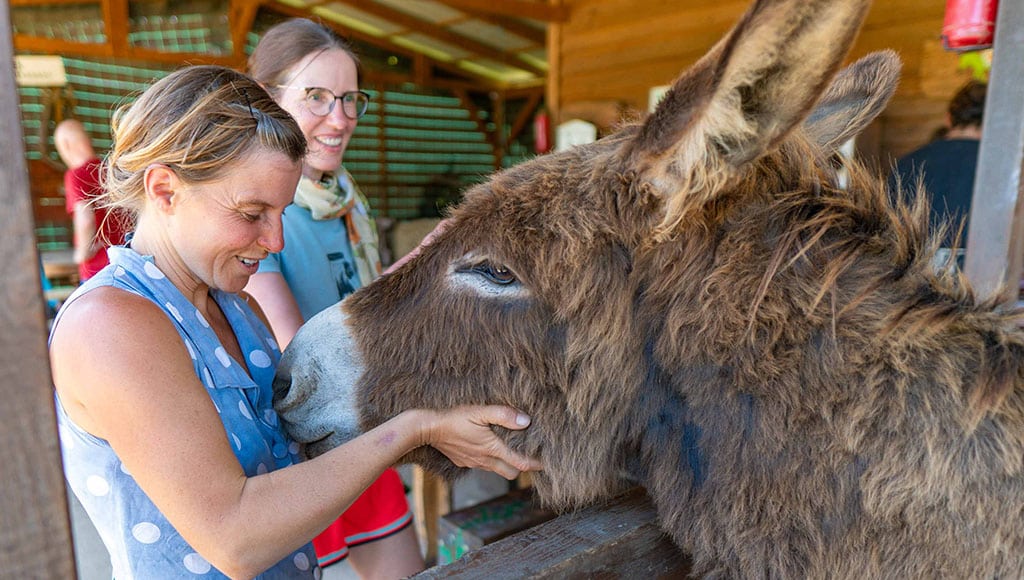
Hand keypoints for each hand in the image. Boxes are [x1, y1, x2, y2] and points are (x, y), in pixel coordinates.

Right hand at [422, 405, 542, 479]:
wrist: (427, 428)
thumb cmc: (454, 418)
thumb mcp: (480, 411)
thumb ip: (503, 415)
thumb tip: (526, 420)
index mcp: (492, 449)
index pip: (520, 463)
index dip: (535, 464)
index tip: (547, 463)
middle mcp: (484, 460)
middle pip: (511, 472)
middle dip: (522, 467)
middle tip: (532, 457)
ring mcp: (473, 462)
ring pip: (497, 470)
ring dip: (507, 464)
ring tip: (514, 453)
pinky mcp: (463, 461)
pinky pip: (483, 466)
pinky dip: (491, 461)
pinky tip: (489, 450)